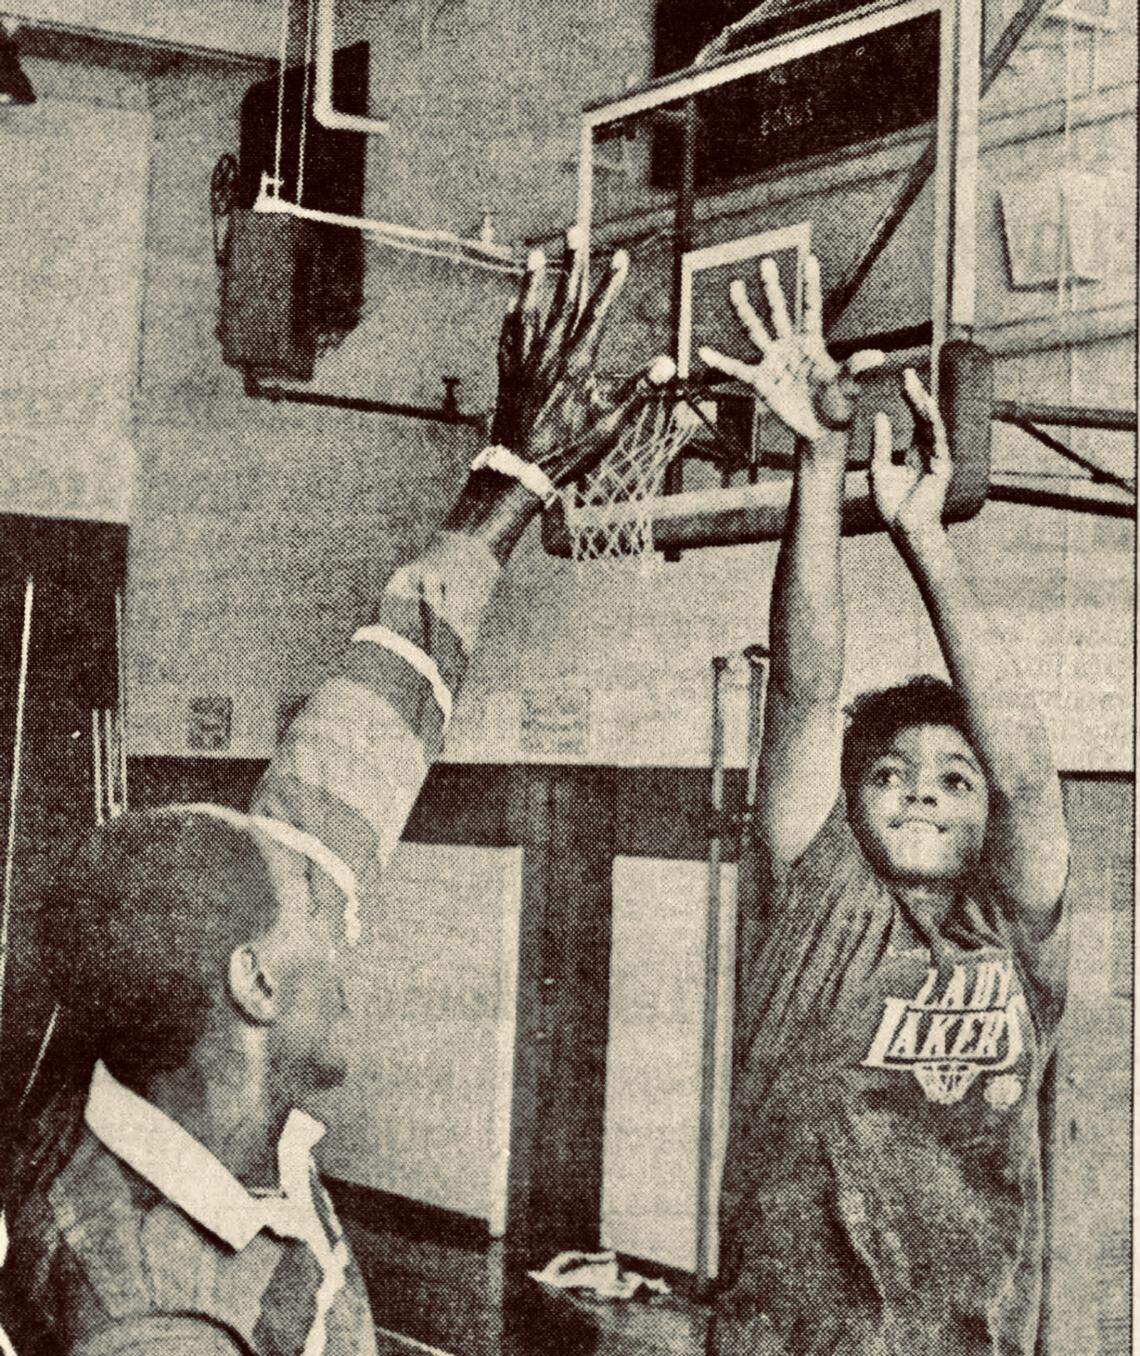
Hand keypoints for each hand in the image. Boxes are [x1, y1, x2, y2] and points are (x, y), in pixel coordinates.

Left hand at [490, 232, 673, 490]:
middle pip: (563, 300)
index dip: (610, 283)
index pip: (597, 313)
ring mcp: (524, 363)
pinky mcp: (507, 376)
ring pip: (530, 312)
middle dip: (572, 263)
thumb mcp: (610, 424)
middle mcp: (549, 355)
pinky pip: (508, 338)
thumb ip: (638, 389)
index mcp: (577, 364)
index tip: (620, 256)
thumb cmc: (569, 451)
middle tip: (575, 231)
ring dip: (535, 281)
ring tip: (537, 254)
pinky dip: (512, 317)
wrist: (520, 471)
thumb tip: (668, 364)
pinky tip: (513, 304)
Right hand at [698, 254, 881, 442]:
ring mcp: (773, 362)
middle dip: (773, 288)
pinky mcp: (761, 381)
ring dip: (745, 309)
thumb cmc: (839, 405)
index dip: (810, 285)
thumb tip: (878, 356)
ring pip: (756, 330)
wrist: (822, 430)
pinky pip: (737, 369)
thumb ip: (856, 368)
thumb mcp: (848, 386)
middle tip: (767, 262)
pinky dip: (720, 362)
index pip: (812, 309)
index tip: (810, 259)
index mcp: (813, 344)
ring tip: (735, 287)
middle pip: (780, 311)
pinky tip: (703, 352)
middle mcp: (791, 347)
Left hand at [870, 369, 951, 538]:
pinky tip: (925, 407)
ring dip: (923, 403)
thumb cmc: (892, 506)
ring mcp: (938, 457)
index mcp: (916, 452)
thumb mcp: (878, 469)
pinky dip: (932, 423)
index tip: (902, 378)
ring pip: (932, 424)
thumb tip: (881, 415)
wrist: (904, 529)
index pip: (915, 418)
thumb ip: (882, 443)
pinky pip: (938, 439)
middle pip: (925, 416)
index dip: (909, 399)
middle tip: (907, 373)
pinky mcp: (943, 466)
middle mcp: (930, 451)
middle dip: (917, 394)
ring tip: (914, 385)